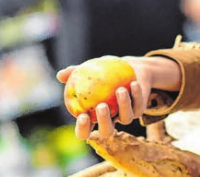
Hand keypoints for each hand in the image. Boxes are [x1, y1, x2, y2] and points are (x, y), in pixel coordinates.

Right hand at [56, 56, 181, 140]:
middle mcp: (110, 120)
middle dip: (104, 122)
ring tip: (120, 90)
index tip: (82, 115)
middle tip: (102, 106)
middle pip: (106, 132)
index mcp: (94, 117)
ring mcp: (125, 116)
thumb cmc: (103, 70)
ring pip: (125, 119)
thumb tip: (60, 75)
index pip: (85, 131)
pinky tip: (133, 83)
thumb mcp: (88, 69)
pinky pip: (139, 106)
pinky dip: (136, 95)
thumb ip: (74, 73)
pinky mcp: (139, 109)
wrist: (129, 67)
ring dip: (123, 105)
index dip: (83, 129)